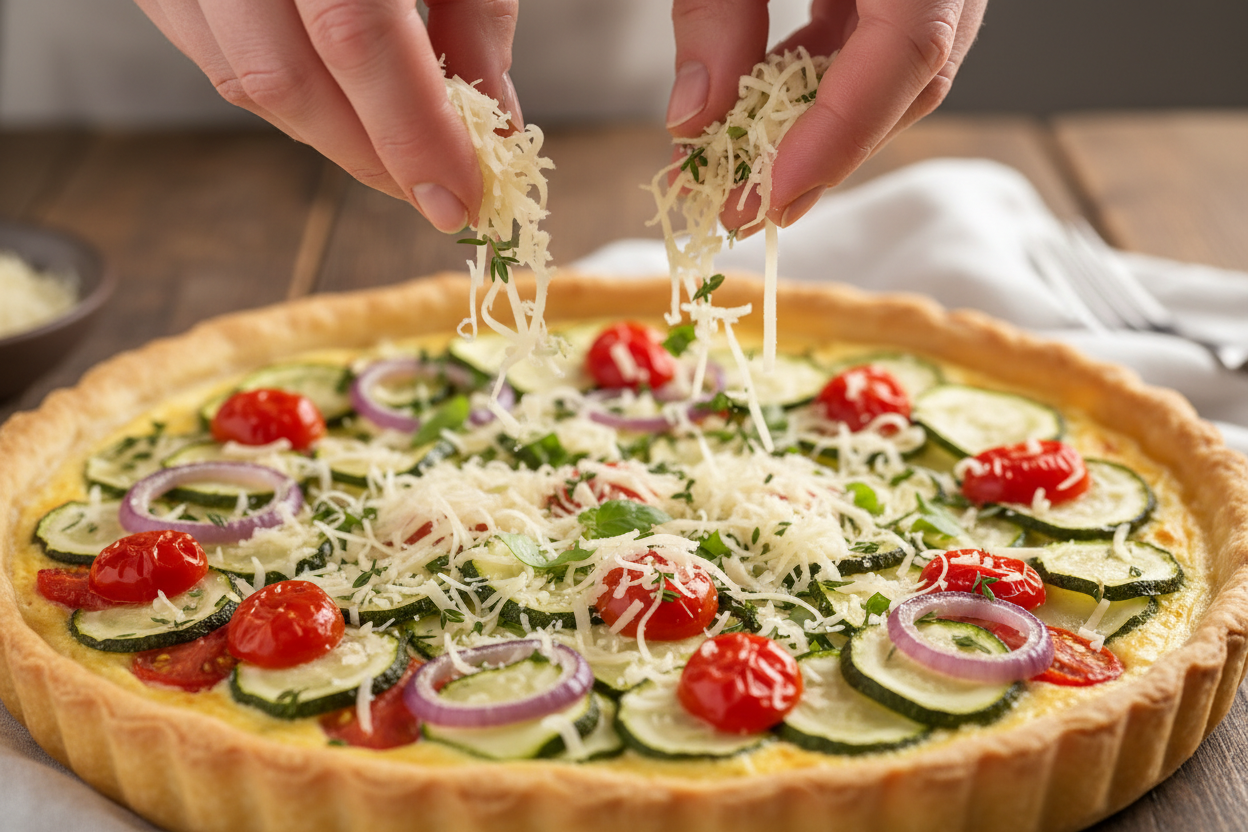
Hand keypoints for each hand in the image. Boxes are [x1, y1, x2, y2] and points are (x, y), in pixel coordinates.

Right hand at [133, 0, 519, 231]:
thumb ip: (473, 15)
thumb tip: (494, 124)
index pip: (355, 37)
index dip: (410, 134)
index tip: (459, 199)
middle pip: (286, 76)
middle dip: (373, 157)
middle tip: (434, 192)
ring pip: (244, 79)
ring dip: (332, 137)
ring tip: (398, 154)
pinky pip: (215, 55)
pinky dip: (287, 97)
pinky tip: (341, 105)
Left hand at [666, 0, 987, 232]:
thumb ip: (715, 11)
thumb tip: (694, 119)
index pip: (910, 50)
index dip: (841, 134)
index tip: (774, 196)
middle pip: (913, 74)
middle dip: (823, 152)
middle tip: (742, 207)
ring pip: (896, 63)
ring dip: (813, 122)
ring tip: (732, 170)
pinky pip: (875, 30)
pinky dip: (817, 76)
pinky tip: (755, 110)